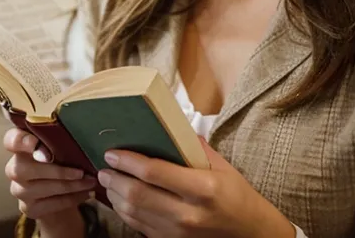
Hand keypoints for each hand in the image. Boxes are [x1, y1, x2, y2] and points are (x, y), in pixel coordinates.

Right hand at [3, 128, 95, 220]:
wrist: (59, 193)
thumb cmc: (62, 159)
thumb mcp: (62, 145)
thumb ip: (62, 139)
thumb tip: (85, 135)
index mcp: (21, 145)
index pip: (11, 140)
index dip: (21, 141)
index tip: (36, 143)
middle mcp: (15, 168)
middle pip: (24, 169)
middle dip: (56, 171)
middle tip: (80, 172)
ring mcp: (19, 190)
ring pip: (41, 188)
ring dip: (70, 186)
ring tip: (90, 181)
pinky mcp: (29, 208)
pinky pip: (50, 204)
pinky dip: (72, 198)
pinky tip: (87, 192)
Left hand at [97, 137, 294, 237]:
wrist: (250, 234)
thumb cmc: (237, 196)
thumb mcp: (223, 167)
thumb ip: (196, 149)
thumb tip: (172, 128)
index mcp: (202, 189)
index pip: (155, 173)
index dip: (129, 161)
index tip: (114, 151)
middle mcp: (187, 214)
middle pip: (138, 195)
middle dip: (115, 178)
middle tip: (104, 165)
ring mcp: (177, 233)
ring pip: (133, 214)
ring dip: (115, 195)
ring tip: (107, 180)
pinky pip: (139, 227)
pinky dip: (125, 212)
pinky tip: (120, 199)